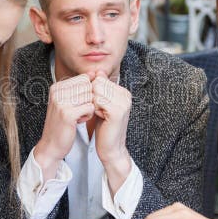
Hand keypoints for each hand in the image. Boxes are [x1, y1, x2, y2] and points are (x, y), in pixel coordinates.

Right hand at [34, 75, 94, 172]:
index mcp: (57, 87)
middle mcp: (57, 92)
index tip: (78, 103)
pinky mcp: (68, 113)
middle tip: (78, 110)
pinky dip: (88, 115)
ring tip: (78, 116)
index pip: (83, 78)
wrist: (51, 144)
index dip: (87, 91)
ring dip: (89, 108)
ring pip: (90, 97)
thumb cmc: (62, 123)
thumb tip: (94, 72)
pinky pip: (90, 107)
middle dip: (88, 100)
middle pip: (88, 87)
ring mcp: (61, 102)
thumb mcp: (68, 101)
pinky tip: (78, 121)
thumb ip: (80, 87)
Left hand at [91, 71, 131, 189]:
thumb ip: (100, 88)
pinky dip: (93, 109)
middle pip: (97, 83)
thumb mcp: (101, 104)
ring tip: (99, 115)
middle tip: (97, 111)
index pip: (100, 79)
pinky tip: (99, 118)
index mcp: (123, 92)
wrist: (110, 148)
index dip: (93, 93)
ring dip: (92, 103)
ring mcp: (123, 102)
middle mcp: (126, 95)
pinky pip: (97, 100)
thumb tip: (97, 70)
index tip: (98, 106)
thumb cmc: (104, 127)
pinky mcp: (117, 111)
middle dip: (91, 97)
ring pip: (96, 91)